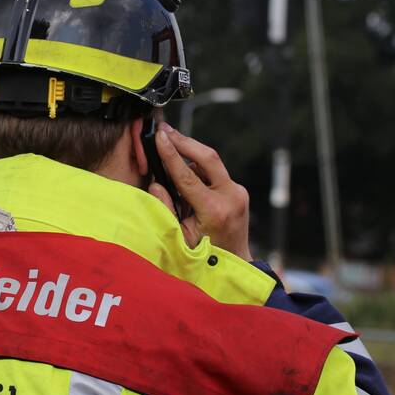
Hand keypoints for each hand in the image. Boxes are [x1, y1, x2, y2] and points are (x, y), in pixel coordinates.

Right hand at [148, 123, 252, 260]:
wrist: (233, 264)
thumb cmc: (203, 256)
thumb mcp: (178, 237)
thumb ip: (165, 208)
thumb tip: (156, 183)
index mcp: (215, 210)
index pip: (187, 175)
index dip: (170, 154)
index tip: (159, 136)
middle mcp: (231, 197)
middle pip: (207, 157)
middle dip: (184, 141)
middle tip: (165, 130)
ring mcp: (238, 192)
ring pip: (210, 164)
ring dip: (190, 156)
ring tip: (169, 150)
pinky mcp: (238, 191)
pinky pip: (214, 174)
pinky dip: (198, 170)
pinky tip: (184, 172)